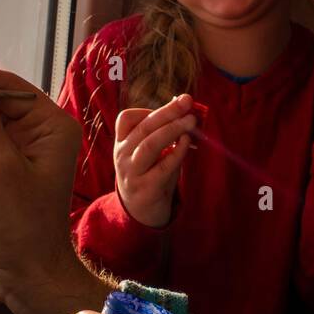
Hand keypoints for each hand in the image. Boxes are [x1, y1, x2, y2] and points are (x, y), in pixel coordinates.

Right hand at [113, 94, 197, 226]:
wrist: (141, 212)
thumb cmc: (151, 174)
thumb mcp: (152, 152)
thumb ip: (164, 133)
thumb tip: (185, 108)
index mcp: (122, 143)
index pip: (126, 119)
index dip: (149, 109)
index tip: (172, 104)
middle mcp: (122, 156)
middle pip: (143, 128)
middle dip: (167, 112)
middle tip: (187, 101)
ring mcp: (132, 173)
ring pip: (150, 144)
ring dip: (172, 129)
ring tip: (191, 120)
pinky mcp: (146, 188)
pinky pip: (163, 166)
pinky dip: (177, 151)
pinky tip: (187, 142)